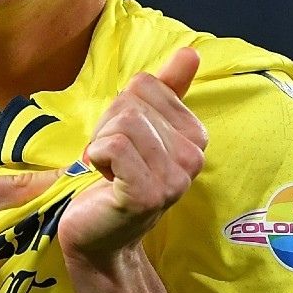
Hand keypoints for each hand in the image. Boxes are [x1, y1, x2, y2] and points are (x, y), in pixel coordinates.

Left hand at [57, 47, 207, 262]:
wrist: (98, 239)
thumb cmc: (115, 181)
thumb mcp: (141, 131)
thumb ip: (167, 92)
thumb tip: (191, 53)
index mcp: (195, 137)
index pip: (146, 85)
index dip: (120, 109)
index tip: (121, 144)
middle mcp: (194, 158)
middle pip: (133, 102)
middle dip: (107, 127)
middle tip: (110, 161)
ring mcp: (174, 178)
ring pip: (124, 122)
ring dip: (99, 144)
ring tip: (106, 171)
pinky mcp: (148, 194)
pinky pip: (114, 146)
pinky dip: (96, 157)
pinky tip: (102, 181)